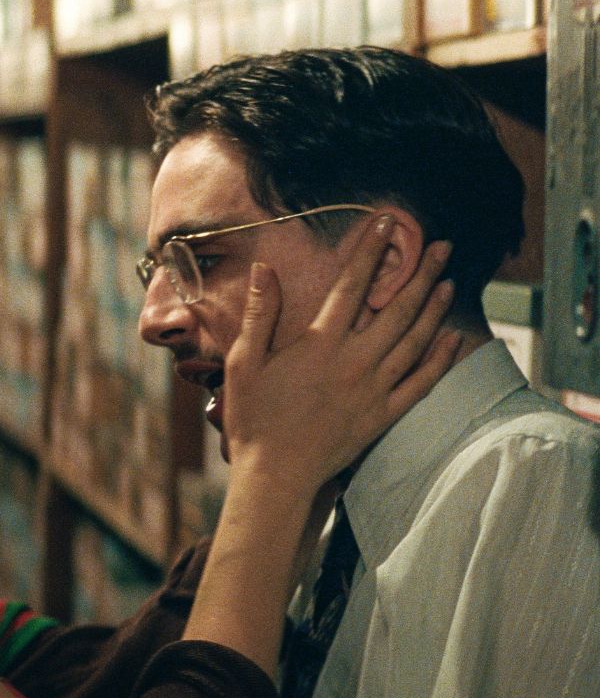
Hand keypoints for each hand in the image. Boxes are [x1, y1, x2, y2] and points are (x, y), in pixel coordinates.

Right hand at [183, 218, 458, 674]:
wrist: (276, 474)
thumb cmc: (254, 418)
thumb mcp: (244, 362)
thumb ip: (259, 314)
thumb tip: (265, 270)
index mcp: (320, 344)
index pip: (351, 286)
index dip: (370, 251)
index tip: (386, 223)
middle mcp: (355, 362)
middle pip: (396, 308)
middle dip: (421, 273)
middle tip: (442, 247)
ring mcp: (374, 389)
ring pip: (415, 341)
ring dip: (434, 309)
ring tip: (449, 281)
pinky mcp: (383, 414)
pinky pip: (421, 382)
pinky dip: (440, 359)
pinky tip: (453, 338)